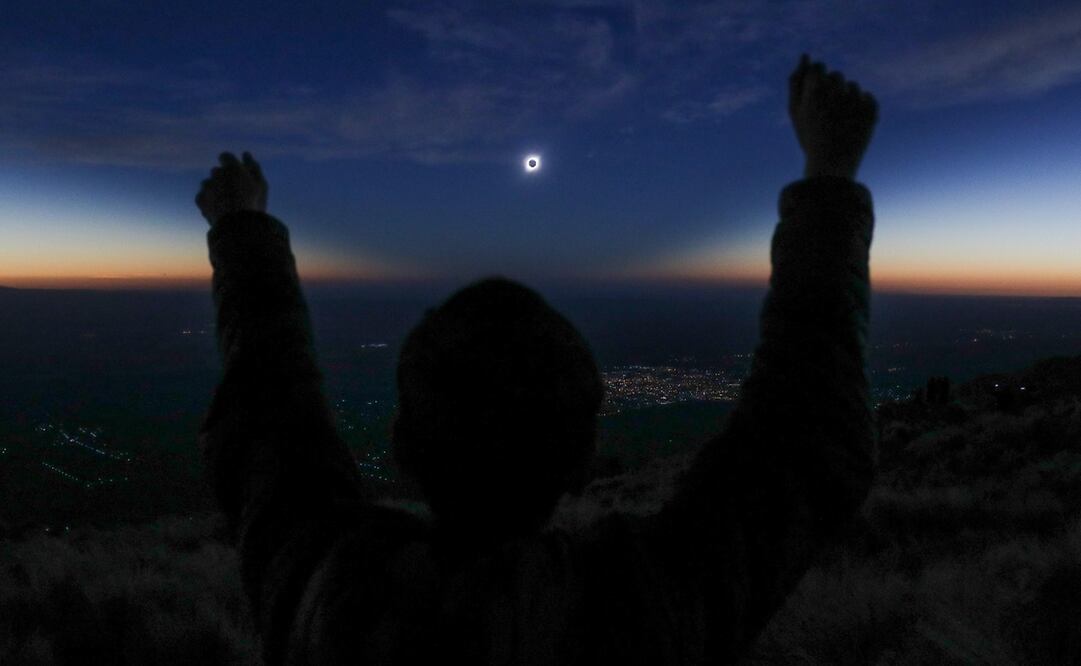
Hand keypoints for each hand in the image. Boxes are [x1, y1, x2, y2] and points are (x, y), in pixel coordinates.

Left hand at [196, 152, 267, 225]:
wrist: (237, 225)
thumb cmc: (253, 202)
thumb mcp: (261, 183)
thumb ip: (253, 166)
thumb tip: (245, 154)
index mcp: (231, 166)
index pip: (225, 157)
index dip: (231, 165)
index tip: (237, 175)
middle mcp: (215, 173)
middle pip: (217, 171)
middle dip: (223, 178)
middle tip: (235, 192)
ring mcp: (206, 186)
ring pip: (208, 183)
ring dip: (215, 189)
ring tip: (226, 203)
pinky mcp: (199, 199)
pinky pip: (203, 196)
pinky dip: (209, 201)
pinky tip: (219, 209)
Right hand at [789, 55, 877, 179]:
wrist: (832, 164)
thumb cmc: (809, 136)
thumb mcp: (795, 111)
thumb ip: (796, 81)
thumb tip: (805, 55)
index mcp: (814, 89)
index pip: (819, 66)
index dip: (816, 82)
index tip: (816, 99)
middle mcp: (836, 90)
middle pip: (836, 75)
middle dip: (832, 89)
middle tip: (827, 114)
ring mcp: (855, 99)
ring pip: (852, 86)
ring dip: (846, 99)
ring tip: (839, 122)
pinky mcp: (872, 109)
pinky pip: (868, 97)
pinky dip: (861, 108)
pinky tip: (852, 124)